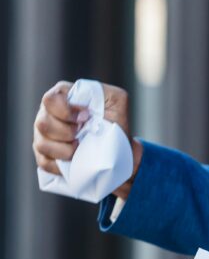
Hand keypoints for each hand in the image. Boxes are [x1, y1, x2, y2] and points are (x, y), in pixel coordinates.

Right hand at [33, 80, 142, 198]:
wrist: (117, 150)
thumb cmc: (114, 122)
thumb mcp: (116, 101)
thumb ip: (104, 94)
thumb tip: (86, 107)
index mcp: (62, 97)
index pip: (50, 100)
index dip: (66, 111)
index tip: (86, 118)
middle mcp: (47, 114)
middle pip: (43, 123)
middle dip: (66, 132)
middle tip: (81, 134)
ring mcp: (43, 135)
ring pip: (42, 144)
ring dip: (65, 150)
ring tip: (80, 148)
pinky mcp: (44, 155)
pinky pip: (44, 162)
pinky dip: (61, 165)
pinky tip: (73, 161)